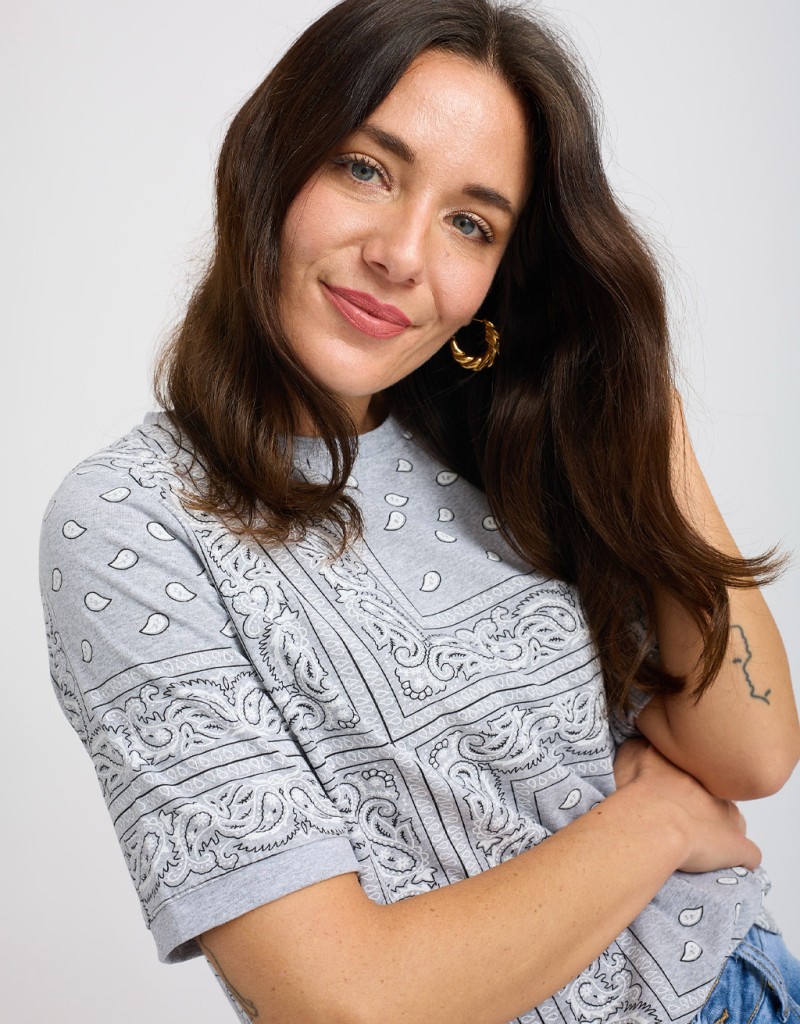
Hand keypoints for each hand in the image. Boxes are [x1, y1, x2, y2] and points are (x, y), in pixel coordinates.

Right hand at [614, 738, 761, 872]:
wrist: (655, 822)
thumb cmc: (641, 791)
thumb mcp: (633, 755)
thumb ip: (642, 747)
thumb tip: (648, 745)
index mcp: (697, 771)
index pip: (701, 773)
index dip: (687, 786)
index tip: (672, 796)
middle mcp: (718, 792)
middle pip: (718, 798)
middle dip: (705, 808)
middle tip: (681, 820)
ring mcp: (731, 820)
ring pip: (735, 823)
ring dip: (722, 832)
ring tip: (699, 844)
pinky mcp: (737, 848)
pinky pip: (749, 854)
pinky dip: (740, 858)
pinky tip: (723, 862)